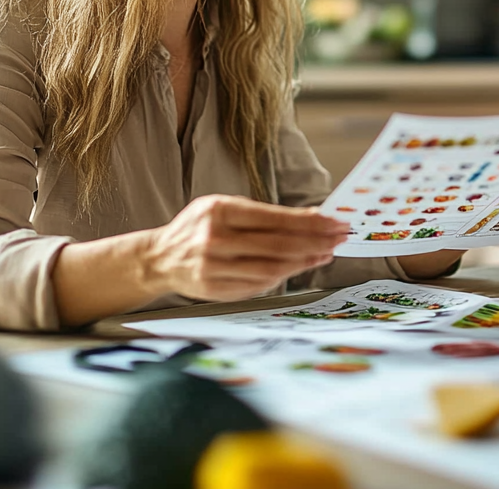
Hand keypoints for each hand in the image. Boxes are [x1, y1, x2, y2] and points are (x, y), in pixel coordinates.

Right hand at [142, 194, 350, 301]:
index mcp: (219, 211)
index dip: (309, 222)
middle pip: (278, 244)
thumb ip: (263, 215)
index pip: (275, 218)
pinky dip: (284, 276)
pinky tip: (301, 266)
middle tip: (339, 237)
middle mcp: (215, 238)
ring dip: (304, 261)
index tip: (334, 221)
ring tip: (326, 253)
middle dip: (315, 241)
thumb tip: (312, 217)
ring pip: (271, 268)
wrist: (159, 258)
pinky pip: (258, 284)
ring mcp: (214, 266)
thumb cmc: (199, 228)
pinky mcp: (215, 289)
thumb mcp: (224, 208)